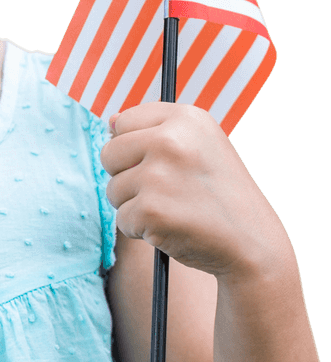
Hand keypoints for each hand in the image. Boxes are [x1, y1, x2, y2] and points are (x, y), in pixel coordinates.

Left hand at [100, 103, 289, 283]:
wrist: (253, 243)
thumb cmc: (220, 194)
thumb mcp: (202, 146)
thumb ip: (157, 130)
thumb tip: (111, 121)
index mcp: (187, 118)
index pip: (123, 122)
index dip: (134, 147)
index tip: (161, 162)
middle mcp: (170, 140)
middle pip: (109, 154)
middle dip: (126, 176)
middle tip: (164, 190)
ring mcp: (158, 175)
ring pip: (113, 189)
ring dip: (135, 205)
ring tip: (173, 209)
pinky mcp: (150, 210)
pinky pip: (122, 219)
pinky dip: (141, 229)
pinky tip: (172, 227)